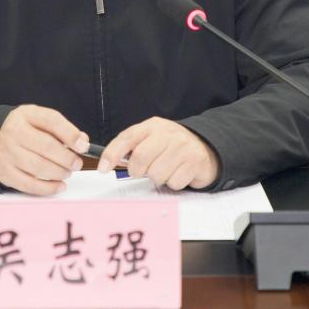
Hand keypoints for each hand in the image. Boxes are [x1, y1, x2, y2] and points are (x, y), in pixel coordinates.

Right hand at [0, 104, 88, 194]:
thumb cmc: (24, 129)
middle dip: (67, 158)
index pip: (52, 121)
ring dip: (59, 173)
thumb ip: (62, 128)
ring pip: (39, 167)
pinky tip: (59, 185)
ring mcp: (7, 153)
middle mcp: (14, 132)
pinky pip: (29, 185)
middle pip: (46, 146)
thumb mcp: (40, 120)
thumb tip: (82, 142)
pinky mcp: (5, 172)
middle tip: (77, 163)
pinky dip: (48, 188)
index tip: (83, 145)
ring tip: (67, 172)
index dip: (71, 134)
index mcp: (26, 115)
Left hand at [98, 117, 218, 190]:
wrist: (206, 146)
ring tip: (165, 169)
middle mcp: (168, 134)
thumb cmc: (172, 145)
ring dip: (158, 178)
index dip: (111, 154)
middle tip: (144, 171)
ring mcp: (183, 147)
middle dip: (137, 171)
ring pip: (156, 174)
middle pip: (140, 159)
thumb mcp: (152, 138)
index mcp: (153, 126)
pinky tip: (178, 172)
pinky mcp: (194, 162)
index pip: (127, 138)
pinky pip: (173, 182)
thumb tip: (108, 162)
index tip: (102, 168)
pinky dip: (173, 182)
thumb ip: (132, 146)